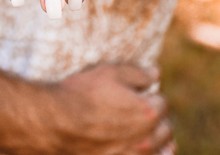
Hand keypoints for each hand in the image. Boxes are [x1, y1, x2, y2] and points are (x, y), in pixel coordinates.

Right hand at [40, 64, 172, 154]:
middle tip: (142, 114)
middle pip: (165, 130)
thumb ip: (138, 73)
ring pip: (161, 152)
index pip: (162, 103)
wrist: (54, 123)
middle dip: (157, 120)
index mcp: (147, 112)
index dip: (150, 96)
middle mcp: (145, 139)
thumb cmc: (81, 95)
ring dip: (158, 143)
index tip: (139, 95)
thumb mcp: (109, 72)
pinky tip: (140, 150)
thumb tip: (156, 73)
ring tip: (148, 137)